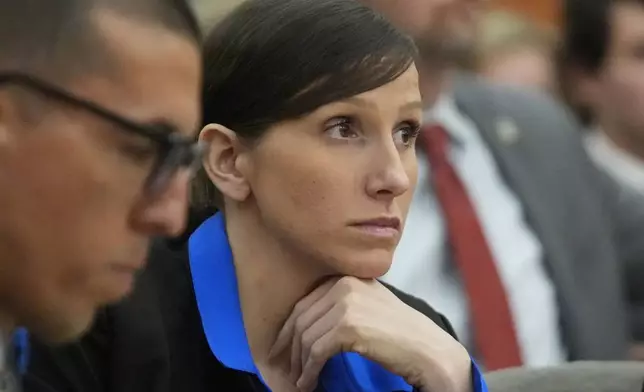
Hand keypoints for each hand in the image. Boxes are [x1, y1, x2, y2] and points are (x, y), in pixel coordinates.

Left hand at [269, 277, 472, 391]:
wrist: (428, 349)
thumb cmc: (400, 332)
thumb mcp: (367, 304)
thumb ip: (339, 303)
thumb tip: (303, 322)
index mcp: (345, 277)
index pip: (305, 302)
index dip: (289, 329)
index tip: (282, 348)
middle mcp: (343, 285)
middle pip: (301, 318)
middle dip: (288, 347)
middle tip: (283, 367)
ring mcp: (346, 304)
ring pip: (306, 337)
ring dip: (298, 364)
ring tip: (300, 380)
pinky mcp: (349, 327)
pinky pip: (316, 352)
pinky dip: (309, 371)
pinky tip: (309, 382)